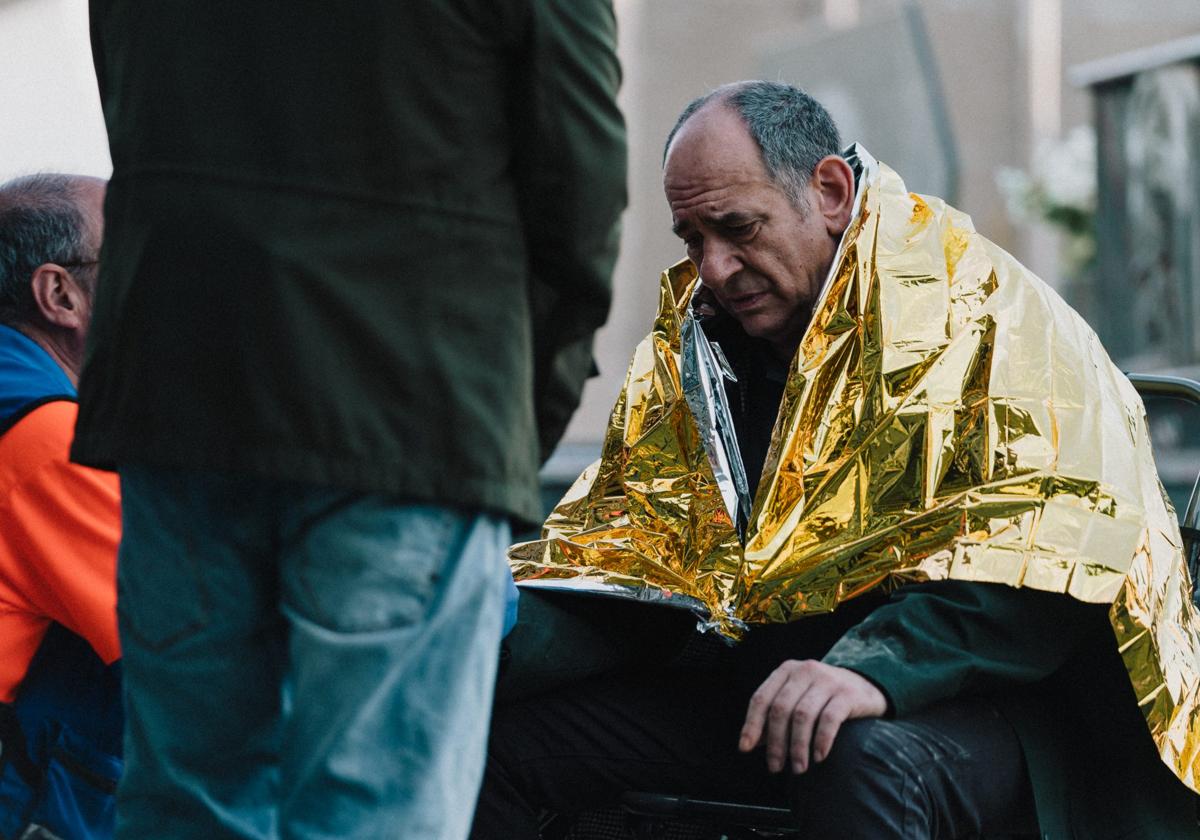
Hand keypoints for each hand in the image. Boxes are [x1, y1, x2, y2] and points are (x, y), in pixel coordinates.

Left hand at [739, 659, 886, 773]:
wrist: (865, 687)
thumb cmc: (823, 698)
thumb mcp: (797, 699)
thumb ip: (775, 716)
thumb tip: (753, 743)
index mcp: (786, 671)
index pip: (761, 698)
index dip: (751, 725)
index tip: (745, 749)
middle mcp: (805, 671)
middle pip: (781, 709)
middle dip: (776, 742)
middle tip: (775, 767)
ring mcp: (827, 680)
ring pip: (803, 716)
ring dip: (798, 747)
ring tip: (798, 768)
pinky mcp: (847, 694)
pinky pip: (830, 719)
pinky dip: (821, 741)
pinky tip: (819, 757)